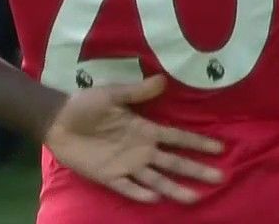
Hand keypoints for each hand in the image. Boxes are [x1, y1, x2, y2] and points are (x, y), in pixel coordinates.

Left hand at [43, 75, 225, 204]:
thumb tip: (163, 80)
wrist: (58, 120)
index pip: (178, 138)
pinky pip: (127, 188)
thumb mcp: (113, 93)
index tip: (220, 149)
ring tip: (194, 198)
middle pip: (174, 162)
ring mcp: (126, 165)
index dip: (198, 143)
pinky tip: (155, 198)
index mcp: (146, 129)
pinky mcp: (108, 176)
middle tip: (220, 177)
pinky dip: (140, 193)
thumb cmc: (87, 104)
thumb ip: (138, 92)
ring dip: (175, 188)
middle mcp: (142, 150)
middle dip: (197, 170)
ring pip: (157, 180)